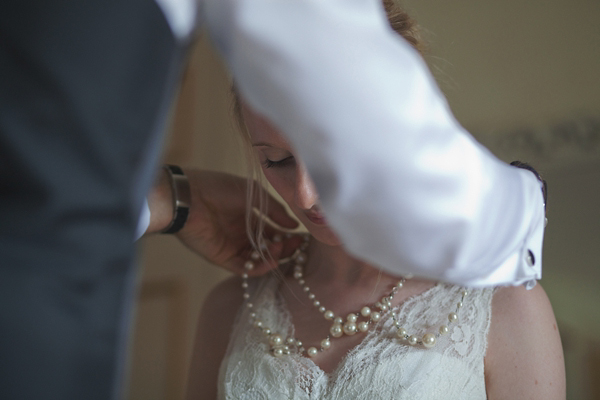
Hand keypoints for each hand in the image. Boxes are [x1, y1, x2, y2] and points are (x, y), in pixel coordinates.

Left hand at [147, 168, 300, 274]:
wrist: (189, 196)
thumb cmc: (218, 188)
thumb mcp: (254, 195)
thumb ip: (275, 210)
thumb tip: (294, 225)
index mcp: (250, 217)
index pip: (274, 230)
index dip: (289, 234)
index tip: (303, 235)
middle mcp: (242, 233)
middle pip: (269, 247)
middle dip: (285, 247)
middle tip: (299, 245)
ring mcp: (233, 246)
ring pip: (259, 259)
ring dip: (274, 257)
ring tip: (284, 249)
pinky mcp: (222, 258)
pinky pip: (245, 268)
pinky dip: (259, 268)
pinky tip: (272, 261)